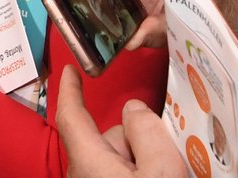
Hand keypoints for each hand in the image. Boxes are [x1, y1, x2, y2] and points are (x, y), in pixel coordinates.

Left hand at [56, 66, 188, 177]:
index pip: (71, 116)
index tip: (69, 70)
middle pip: (109, 138)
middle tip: (168, 155)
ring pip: (118, 158)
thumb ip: (148, 133)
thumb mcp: (162, 170)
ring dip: (141, 159)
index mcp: (89, 161)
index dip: (69, 90)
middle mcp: (84, 174)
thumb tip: (134, 108)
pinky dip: (140, 172)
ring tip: (167, 171)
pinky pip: (121, 174)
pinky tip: (161, 176)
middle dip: (134, 137)